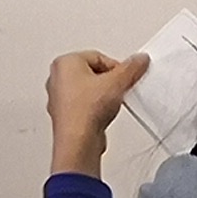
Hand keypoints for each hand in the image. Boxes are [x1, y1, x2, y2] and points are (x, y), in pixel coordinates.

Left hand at [46, 50, 150, 174]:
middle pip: (93, 73)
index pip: (98, 57)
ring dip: (103, 96)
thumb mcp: (117, 82)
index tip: (126, 76)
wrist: (78, 141)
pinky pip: (85, 105)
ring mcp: (59, 97)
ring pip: (89, 90)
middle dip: (109, 81)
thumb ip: (131, 68)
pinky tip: (102, 116)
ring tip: (109, 105)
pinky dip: (95, 109)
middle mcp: (57, 78)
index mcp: (64, 62)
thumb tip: (139, 60)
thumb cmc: (85, 110)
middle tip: (118, 89)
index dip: (116, 67)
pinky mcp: (65, 115)